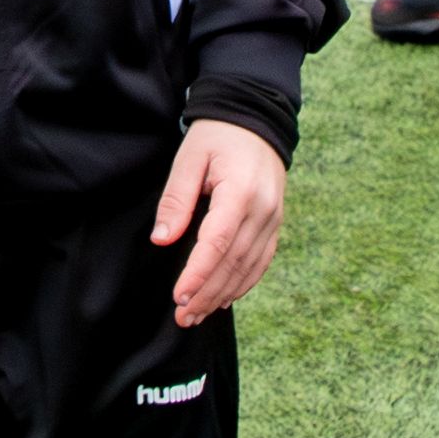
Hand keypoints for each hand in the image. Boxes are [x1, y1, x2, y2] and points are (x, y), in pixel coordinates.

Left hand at [151, 115, 289, 323]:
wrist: (256, 119)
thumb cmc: (216, 136)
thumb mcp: (189, 159)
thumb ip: (176, 199)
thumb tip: (162, 240)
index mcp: (240, 192)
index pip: (217, 243)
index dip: (198, 274)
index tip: (178, 297)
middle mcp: (263, 210)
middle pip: (234, 262)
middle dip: (206, 294)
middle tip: (182, 318)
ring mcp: (274, 218)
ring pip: (249, 267)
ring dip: (222, 294)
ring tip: (197, 315)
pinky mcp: (276, 223)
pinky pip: (262, 261)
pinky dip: (243, 283)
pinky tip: (224, 298)